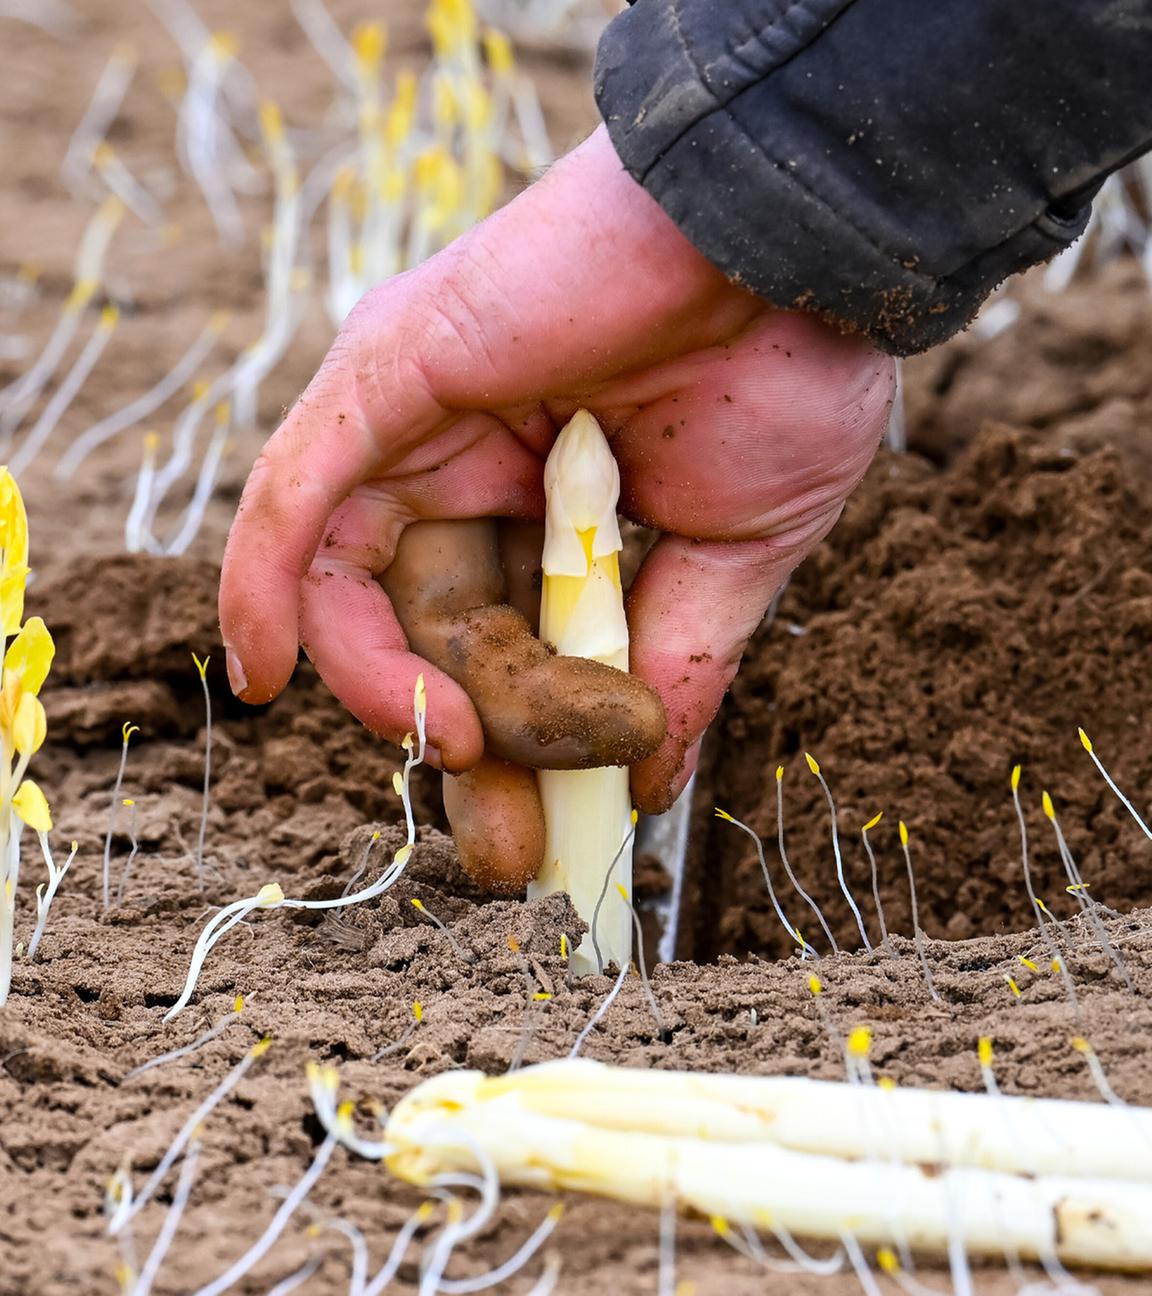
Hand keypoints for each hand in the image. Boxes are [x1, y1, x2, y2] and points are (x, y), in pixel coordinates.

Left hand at [219, 126, 894, 884]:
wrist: (805, 244)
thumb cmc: (788, 375)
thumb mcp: (735, 558)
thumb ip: (674, 665)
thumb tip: (648, 787)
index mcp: (554, 511)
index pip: (503, 648)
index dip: (517, 750)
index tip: (546, 838)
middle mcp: (474, 472)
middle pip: (425, 633)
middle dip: (460, 744)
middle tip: (504, 842)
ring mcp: (426, 424)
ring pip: (357, 585)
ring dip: (395, 689)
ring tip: (466, 746)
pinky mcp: (390, 367)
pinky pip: (295, 494)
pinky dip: (262, 583)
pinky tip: (265, 677)